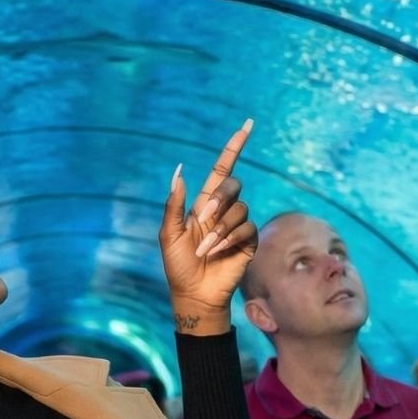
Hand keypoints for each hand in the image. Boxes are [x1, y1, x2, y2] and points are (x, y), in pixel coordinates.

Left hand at [160, 122, 257, 318]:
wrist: (193, 293)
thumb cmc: (178, 266)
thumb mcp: (168, 234)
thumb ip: (174, 205)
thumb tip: (179, 172)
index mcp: (203, 205)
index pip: (223, 169)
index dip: (234, 148)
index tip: (247, 126)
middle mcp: (223, 212)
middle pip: (233, 186)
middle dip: (219, 199)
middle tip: (203, 220)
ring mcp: (238, 226)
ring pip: (240, 209)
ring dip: (220, 229)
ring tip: (207, 249)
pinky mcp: (249, 242)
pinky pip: (247, 228)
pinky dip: (230, 239)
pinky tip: (219, 252)